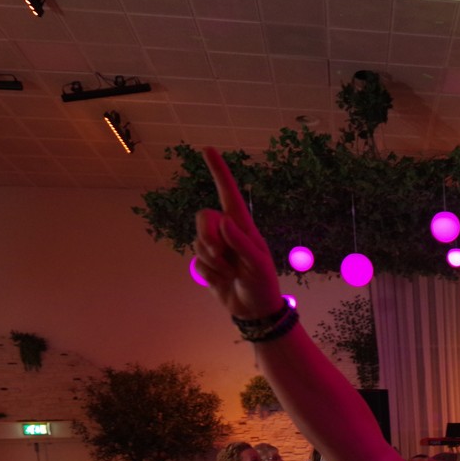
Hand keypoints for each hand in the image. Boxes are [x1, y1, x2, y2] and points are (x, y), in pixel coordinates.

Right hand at [191, 148, 285, 321]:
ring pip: (197, 242)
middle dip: (208, 236)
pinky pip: (196, 263)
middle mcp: (226, 233)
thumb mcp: (258, 264)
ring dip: (212, 261)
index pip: (228, 194)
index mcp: (242, 226)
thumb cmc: (263, 284)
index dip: (219, 172)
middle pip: (203, 217)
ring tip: (230, 273)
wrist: (255, 311)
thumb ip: (241, 243)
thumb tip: (224, 222)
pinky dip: (208, 274)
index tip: (208, 149)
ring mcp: (215, 248)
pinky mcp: (207, 265)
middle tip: (222, 255)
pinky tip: (222, 281)